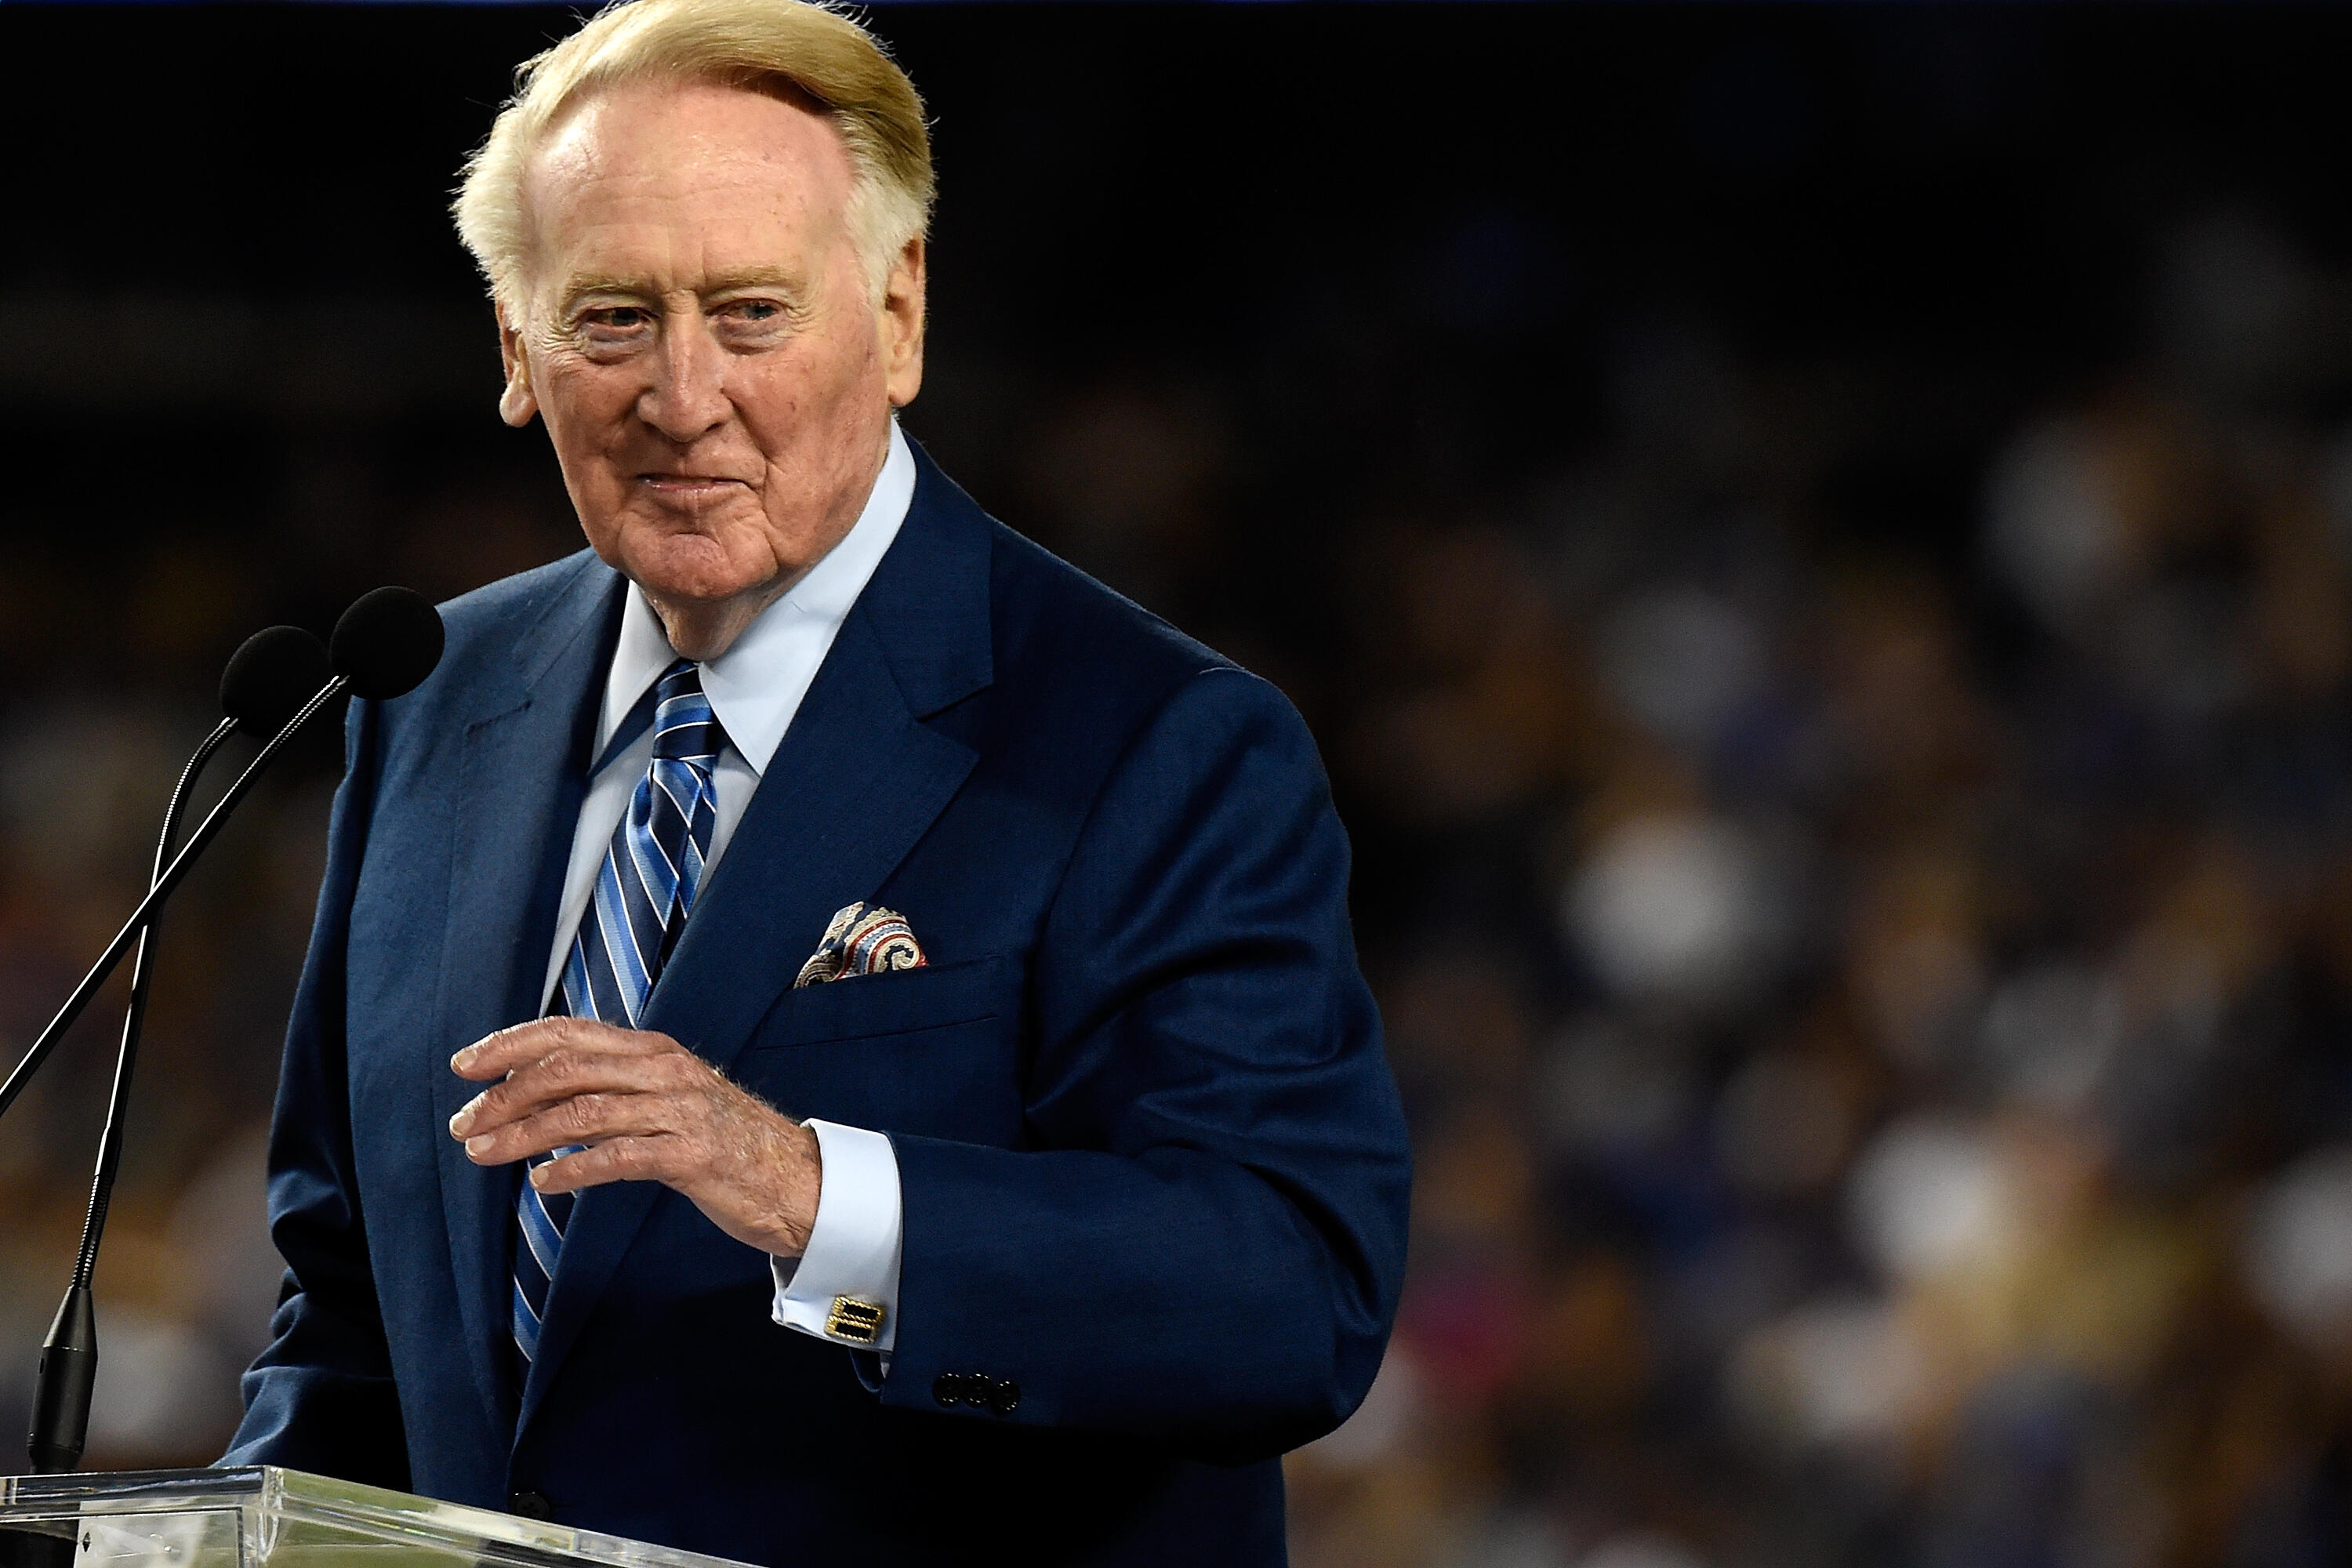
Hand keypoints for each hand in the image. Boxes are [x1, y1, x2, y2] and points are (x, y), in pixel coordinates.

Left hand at [447, 1018, 822, 1256]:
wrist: (797, 1178)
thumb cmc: (724, 1141)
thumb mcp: (667, 1098)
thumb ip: (612, 1087)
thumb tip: (533, 1095)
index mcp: (653, 1050)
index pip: (568, 1033)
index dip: (510, 1045)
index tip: (464, 1066)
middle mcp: (665, 1069)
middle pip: (567, 1067)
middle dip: (504, 1095)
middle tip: (464, 1124)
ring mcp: (681, 1110)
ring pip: (584, 1112)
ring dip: (524, 1134)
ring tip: (484, 1155)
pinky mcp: (693, 1154)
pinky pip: (620, 1156)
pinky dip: (574, 1170)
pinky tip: (544, 1185)